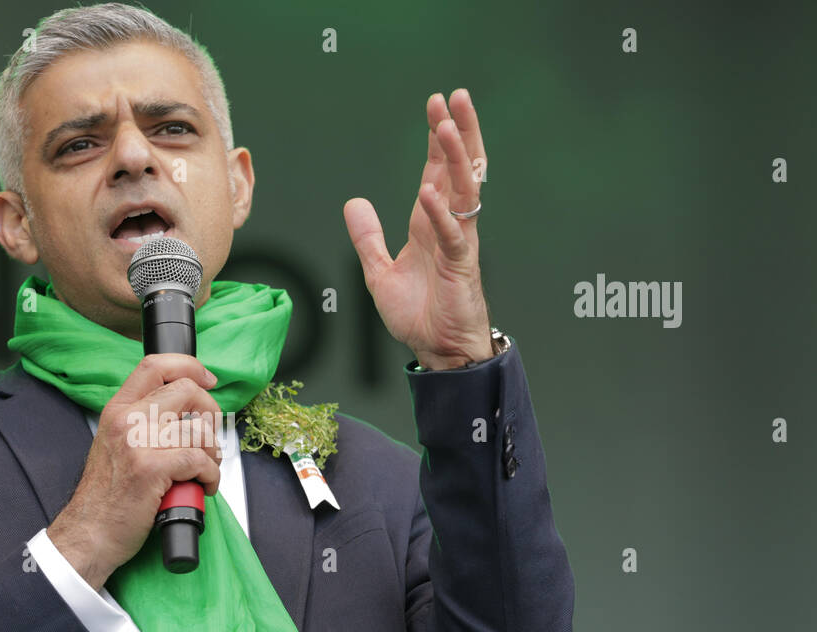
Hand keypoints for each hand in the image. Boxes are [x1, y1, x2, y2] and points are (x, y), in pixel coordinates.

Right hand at [47, 353, 223, 590]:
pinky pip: (199, 460)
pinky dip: (211, 476)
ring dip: (212, 453)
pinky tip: (203, 486)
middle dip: (211, 414)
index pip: (156, 365)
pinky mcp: (151, 469)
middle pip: (187, 391)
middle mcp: (127, 420)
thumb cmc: (106, 497)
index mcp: (118, 410)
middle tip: (209, 438)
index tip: (207, 379)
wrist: (89, 532)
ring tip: (203, 470)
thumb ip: (142, 423)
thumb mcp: (115, 445)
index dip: (189, 366)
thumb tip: (184, 414)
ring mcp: (138, 443)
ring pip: (198, 430)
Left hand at [344, 88, 492, 370]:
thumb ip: (367, 237)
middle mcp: (448, 226)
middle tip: (457, 96)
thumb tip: (353, 202)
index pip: (437, 170)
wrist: (438, 350)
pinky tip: (428, 193)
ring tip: (448, 127)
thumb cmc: (418, 314)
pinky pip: (452, 235)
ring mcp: (458, 244)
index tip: (436, 105)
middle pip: (459, 169)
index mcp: (430, 224)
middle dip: (458, 132)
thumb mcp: (379, 272)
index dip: (437, 139)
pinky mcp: (460, 267)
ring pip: (463, 192)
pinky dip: (439, 214)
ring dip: (455, 159)